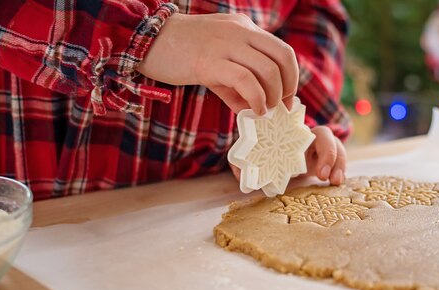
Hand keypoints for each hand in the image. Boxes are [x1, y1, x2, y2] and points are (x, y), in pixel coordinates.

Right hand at [139, 13, 298, 114]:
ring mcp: (225, 44)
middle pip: (283, 57)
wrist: (146, 41)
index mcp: (244, 28)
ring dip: (274, 96)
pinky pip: (245, 80)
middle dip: (288, 87)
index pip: (282, 50)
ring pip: (268, 69)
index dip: (292, 77)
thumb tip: (254, 111)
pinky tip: (254, 110)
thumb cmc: (181, 54)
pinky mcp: (210, 61)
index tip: (287, 99)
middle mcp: (240, 31)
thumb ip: (237, 86)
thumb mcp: (216, 65)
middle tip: (281, 107)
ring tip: (265, 111)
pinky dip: (257, 99)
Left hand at [230, 126, 346, 186]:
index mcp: (290, 132)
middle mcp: (309, 137)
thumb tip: (240, 173)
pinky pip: (339, 162)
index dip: (300, 135)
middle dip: (329, 154)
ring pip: (338, 148)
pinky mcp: (328, 161)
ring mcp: (321, 149)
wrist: (272, 162)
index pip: (303, 126)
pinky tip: (337, 184)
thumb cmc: (262, 155)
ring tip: (335, 182)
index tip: (304, 155)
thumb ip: (245, 163)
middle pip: (326, 135)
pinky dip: (340, 171)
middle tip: (322, 175)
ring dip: (339, 164)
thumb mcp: (253, 158)